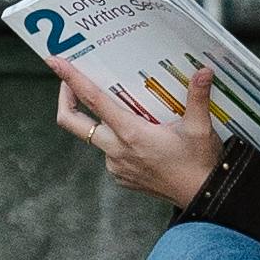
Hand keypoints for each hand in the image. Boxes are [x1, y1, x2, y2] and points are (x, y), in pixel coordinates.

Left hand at [56, 63, 224, 210]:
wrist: (202, 197)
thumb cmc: (200, 163)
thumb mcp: (200, 128)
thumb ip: (198, 97)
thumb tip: (204, 71)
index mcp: (131, 133)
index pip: (93, 100)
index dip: (72, 79)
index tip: (56, 62)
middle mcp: (117, 150)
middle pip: (73, 123)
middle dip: (65, 99)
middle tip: (69, 82)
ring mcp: (116, 165)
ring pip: (94, 136)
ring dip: (99, 121)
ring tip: (120, 106)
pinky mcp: (120, 176)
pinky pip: (108, 152)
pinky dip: (115, 139)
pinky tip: (137, 133)